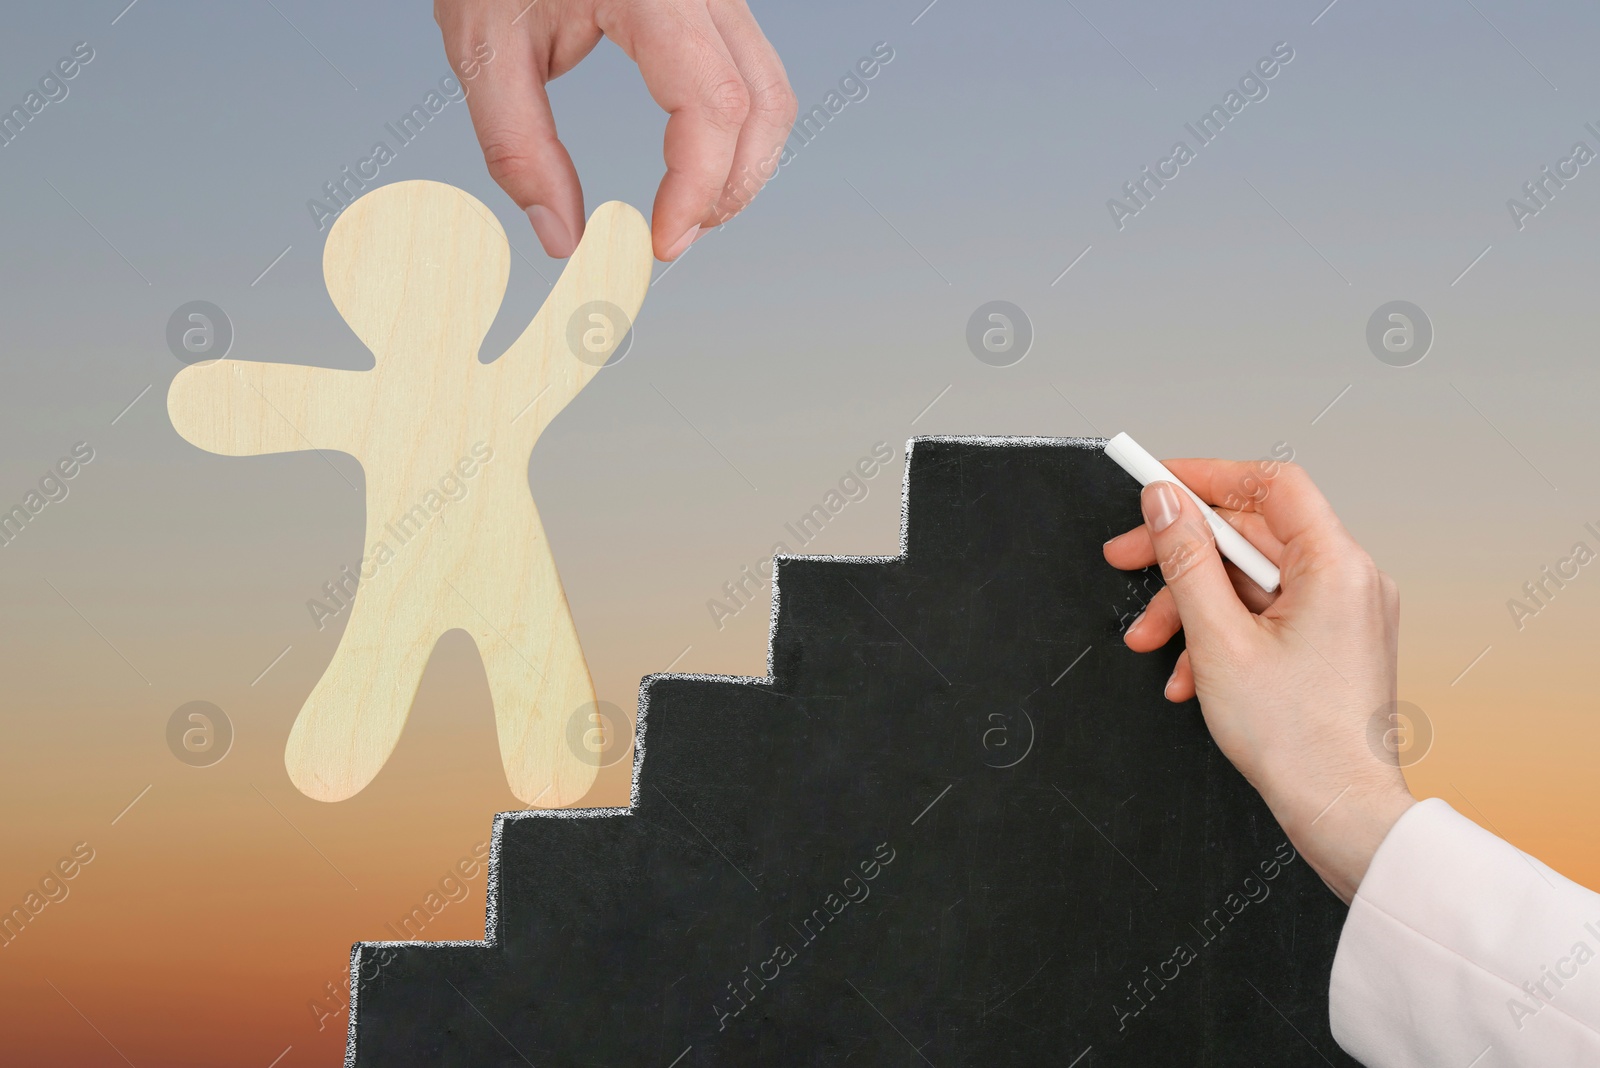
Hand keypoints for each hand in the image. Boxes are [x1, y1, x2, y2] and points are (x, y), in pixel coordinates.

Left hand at [435, 0, 796, 259]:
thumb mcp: (485, 49)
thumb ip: (518, 146)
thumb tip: (563, 238)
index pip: (712, 102)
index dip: (697, 187)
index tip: (660, 242)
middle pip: (761, 104)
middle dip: (728, 188)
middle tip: (671, 237)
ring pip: (772, 93)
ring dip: (741, 168)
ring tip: (685, 212)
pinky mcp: (714, 4)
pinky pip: (754, 76)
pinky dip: (736, 135)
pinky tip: (695, 169)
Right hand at [1102, 459, 1415, 903]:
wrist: (1340, 811)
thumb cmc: (1298, 740)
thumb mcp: (1218, 639)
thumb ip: (1187, 560)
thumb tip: (1166, 504)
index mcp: (1336, 566)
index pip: (1269, 485)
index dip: (1206, 476)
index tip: (1156, 483)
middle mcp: (1350, 580)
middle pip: (1251, 535)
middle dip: (1182, 553)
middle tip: (1126, 558)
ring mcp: (1343, 612)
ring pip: (1251, 580)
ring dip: (1193, 604)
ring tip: (1152, 641)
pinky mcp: (1331, 642)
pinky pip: (1266, 613)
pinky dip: (1222, 632)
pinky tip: (1191, 672)